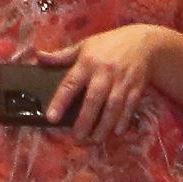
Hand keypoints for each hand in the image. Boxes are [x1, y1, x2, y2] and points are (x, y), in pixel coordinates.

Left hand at [46, 25, 163, 129]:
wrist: (143, 41)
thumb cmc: (109, 44)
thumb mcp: (84, 46)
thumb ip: (62, 55)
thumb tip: (39, 56)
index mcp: (87, 62)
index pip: (70, 83)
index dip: (60, 101)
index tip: (51, 117)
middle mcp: (104, 73)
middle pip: (94, 99)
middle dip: (85, 120)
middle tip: (77, 137)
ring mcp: (122, 81)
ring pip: (112, 107)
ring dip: (104, 125)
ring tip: (95, 140)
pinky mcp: (136, 87)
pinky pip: (130, 107)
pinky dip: (124, 120)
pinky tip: (117, 132)